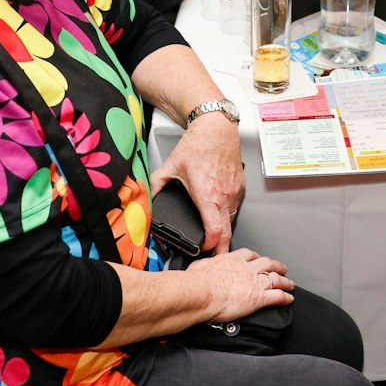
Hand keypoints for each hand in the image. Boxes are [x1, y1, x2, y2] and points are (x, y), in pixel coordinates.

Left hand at [151, 114, 243, 252]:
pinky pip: (235, 207)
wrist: (216, 127)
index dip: (209, 247)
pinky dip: (228, 215)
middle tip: (213, 257)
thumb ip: (156, 184)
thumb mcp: (170, 165)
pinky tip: (219, 213)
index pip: (214, 232)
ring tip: (215, 237)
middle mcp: (224, 197)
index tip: (203, 251)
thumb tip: (145, 196)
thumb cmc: (198, 144)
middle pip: (228, 234)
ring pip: (232, 221)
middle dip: (221, 249)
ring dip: (224, 231)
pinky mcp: (240, 187)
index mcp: (207, 196)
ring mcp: (234, 192)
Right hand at [186, 247, 293, 321]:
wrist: (201, 292)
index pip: (249, 255)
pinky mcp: (258, 298)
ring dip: (285, 281)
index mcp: (232, 260)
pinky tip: (289, 298)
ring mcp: (254, 283)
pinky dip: (285, 297)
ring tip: (290, 283)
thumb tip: (201, 265)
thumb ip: (205, 265)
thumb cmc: (197, 282)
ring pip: (275, 279)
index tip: (259, 258)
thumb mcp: (199, 265)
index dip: (257, 257)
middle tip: (281, 267)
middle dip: (276, 265)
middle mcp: (246, 269)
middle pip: (266, 263)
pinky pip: (277, 296)